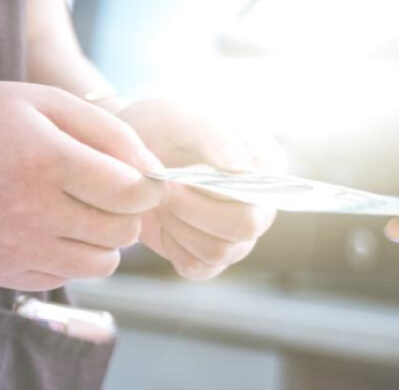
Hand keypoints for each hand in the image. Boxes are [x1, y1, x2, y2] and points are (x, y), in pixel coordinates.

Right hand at [0, 82, 165, 290]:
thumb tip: (159, 175)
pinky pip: (67, 277)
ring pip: (102, 264)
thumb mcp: (51, 104)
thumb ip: (113, 134)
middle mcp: (28, 211)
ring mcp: (12, 248)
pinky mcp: (1, 272)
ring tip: (79, 211)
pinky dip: (70, 256)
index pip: (131, 194)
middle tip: (106, 193)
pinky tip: (48, 227)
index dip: (149, 188)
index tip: (142, 180)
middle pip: (122, 232)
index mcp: (45, 162)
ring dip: (103, 240)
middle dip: (126, 213)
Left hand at [116, 99, 281, 279]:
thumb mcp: (186, 114)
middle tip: (166, 187)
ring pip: (218, 252)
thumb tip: (242, 170)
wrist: (130, 150)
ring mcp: (236, 236)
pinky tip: (165, 219)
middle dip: (195, 210)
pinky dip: (173, 246)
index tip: (186, 174)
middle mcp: (260, 205)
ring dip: (179, 226)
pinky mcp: (209, 256)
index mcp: (268, 168)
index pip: (264, 194)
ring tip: (162, 197)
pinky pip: (197, 267)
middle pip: (245, 229)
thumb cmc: (165, 125)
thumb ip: (216, 135)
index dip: (223, 191)